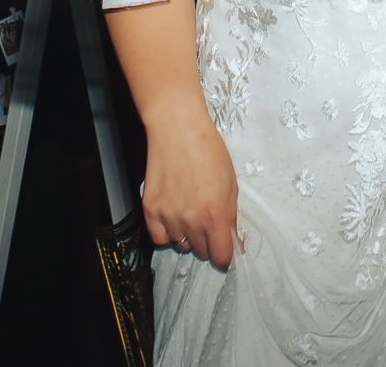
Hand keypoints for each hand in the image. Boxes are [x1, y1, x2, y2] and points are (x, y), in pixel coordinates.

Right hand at [141, 101, 238, 269]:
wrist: (177, 129)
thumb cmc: (207, 150)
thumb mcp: (231, 183)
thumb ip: (232, 217)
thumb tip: (234, 241)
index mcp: (215, 215)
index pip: (221, 257)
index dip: (226, 256)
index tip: (225, 250)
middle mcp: (191, 220)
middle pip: (201, 252)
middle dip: (208, 241)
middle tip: (207, 219)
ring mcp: (168, 216)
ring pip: (181, 244)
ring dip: (187, 234)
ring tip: (189, 209)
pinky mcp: (150, 210)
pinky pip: (159, 238)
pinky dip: (166, 232)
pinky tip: (173, 215)